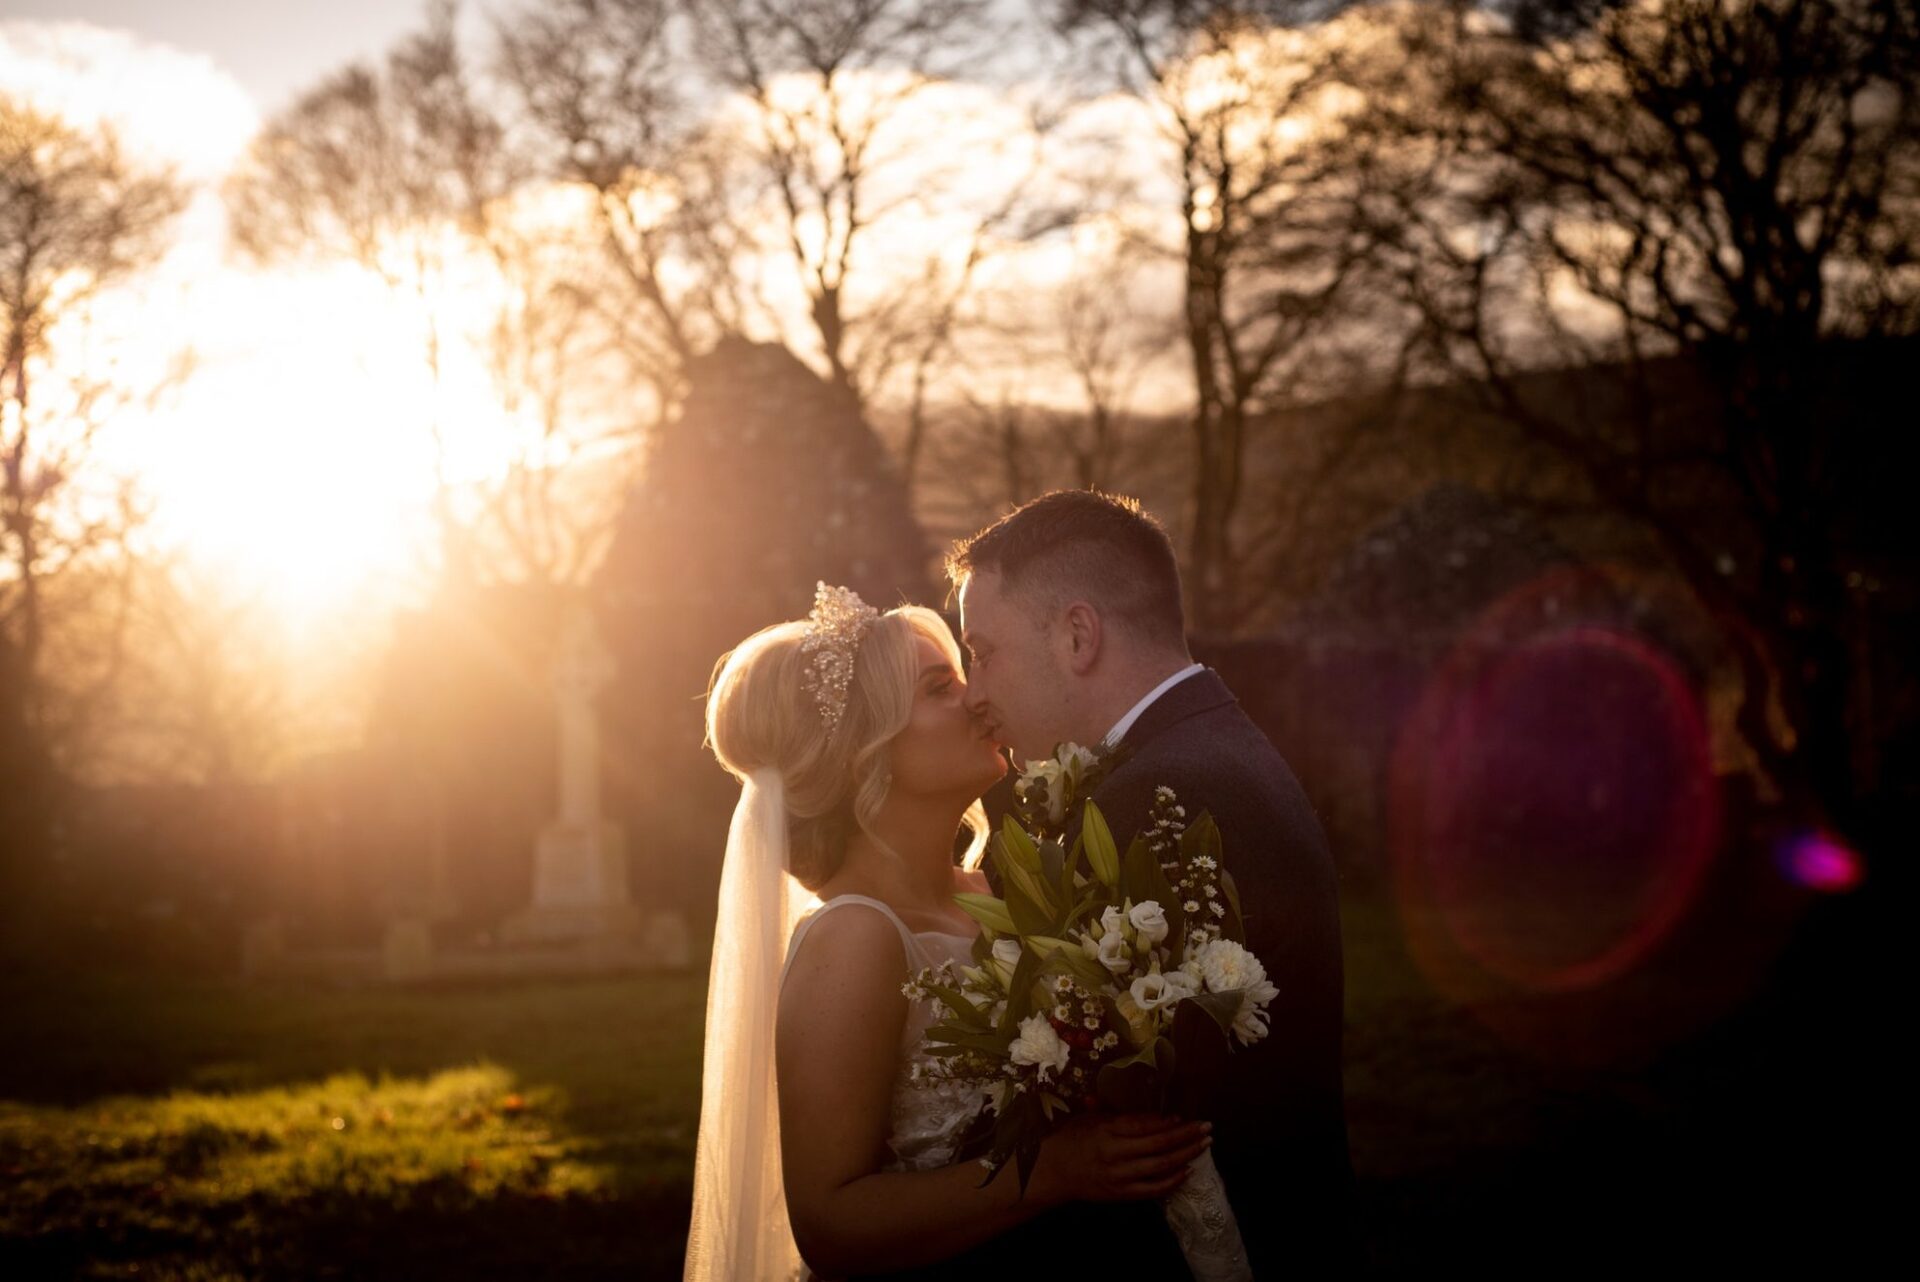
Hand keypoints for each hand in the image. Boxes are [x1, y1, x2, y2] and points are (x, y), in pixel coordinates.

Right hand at [1030, 1112, 1210, 1205]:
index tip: (1183, 1116)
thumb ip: (1119, 1115)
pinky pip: (1153, 1189)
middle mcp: (1116, 1153)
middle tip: (1207, 1127)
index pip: (1143, 1124)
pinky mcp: (1122, 1193)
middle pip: (1159, 1144)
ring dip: (1186, 1155)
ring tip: (1204, 1145)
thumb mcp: (1090, 1118)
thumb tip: (1154, 1113)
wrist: (1053, 1171)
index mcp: (1107, 1130)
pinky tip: (1188, 1171)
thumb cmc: (1071, 1139)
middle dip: (1186, 1135)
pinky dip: (1173, 1180)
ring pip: (1161, 1165)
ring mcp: (1120, 1176)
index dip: (1166, 1121)